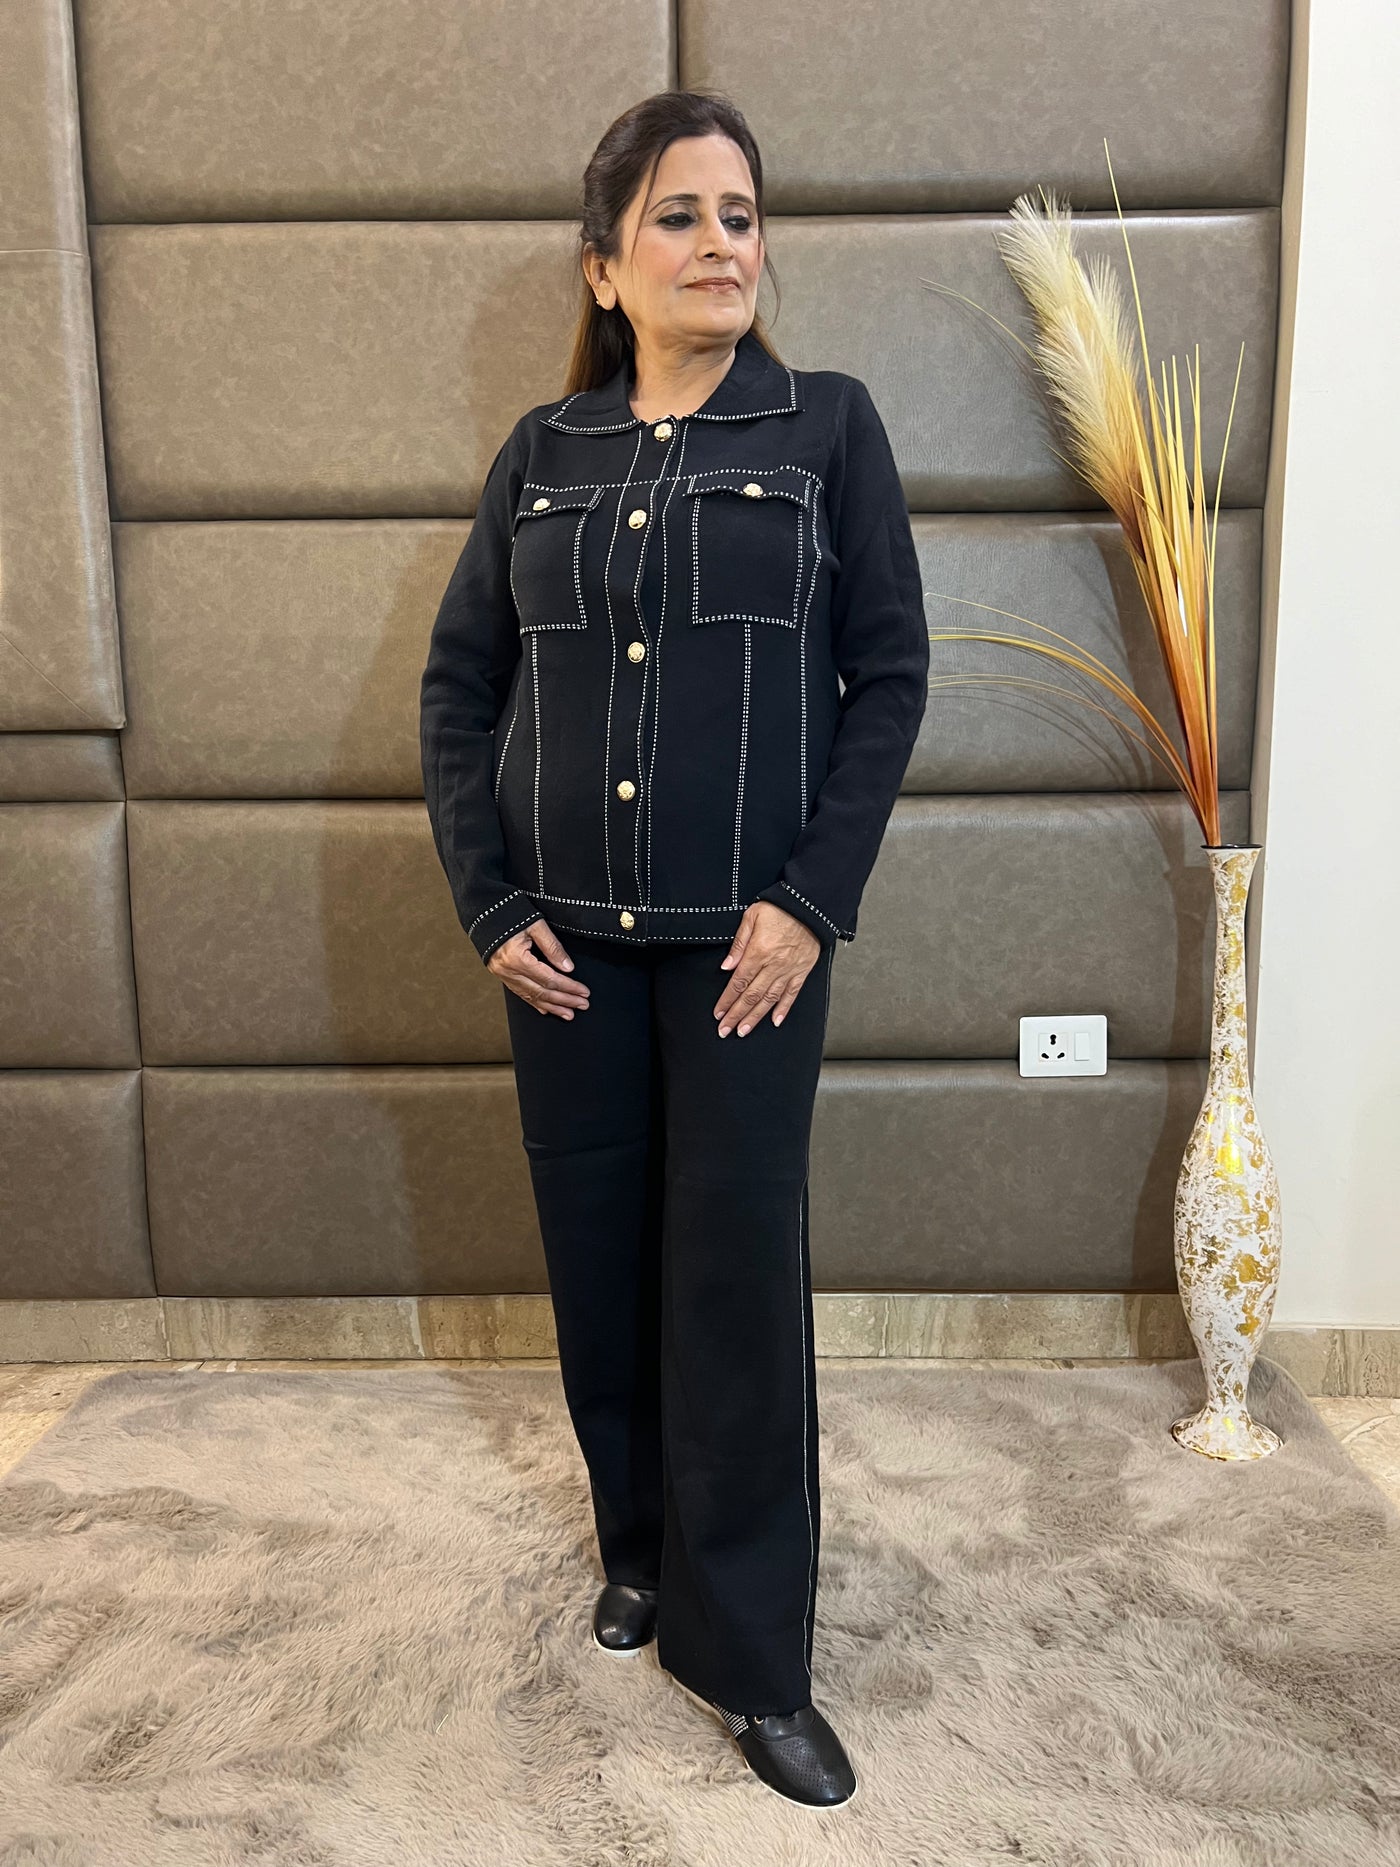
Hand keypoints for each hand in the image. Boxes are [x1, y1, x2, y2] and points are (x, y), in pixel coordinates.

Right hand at [488, 918, 589, 1018]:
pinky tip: (546, 1009)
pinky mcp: (500, 974)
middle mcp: (508, 970)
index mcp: (517, 958)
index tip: (584, 992)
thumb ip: (552, 947)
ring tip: (568, 1014)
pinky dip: (535, 1002)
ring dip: (552, 1006)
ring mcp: (502, 974)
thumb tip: (568, 967)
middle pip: (542, 992)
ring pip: (531, 996)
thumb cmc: (510, 913)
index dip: (569, 987)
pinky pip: (520, 993)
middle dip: (564, 1000)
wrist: (484, 911)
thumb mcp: (536, 924)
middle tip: (582, 1005)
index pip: (549, 979)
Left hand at [713, 901, 822, 1035]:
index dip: (727, 1000)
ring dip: (755, 1017)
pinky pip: (792, 994)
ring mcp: (789, 970)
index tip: (718, 1013)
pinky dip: (783, 1009)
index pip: (738, 983)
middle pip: (751, 996)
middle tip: (725, 1030)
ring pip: (769, 1000)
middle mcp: (773, 965)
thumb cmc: (779, 908)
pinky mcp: (802, 971)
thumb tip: (727, 966)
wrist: (809, 905)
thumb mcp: (751, 917)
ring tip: (744, 1030)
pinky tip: (775, 1020)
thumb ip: (738, 944)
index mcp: (758, 952)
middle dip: (736, 1015)